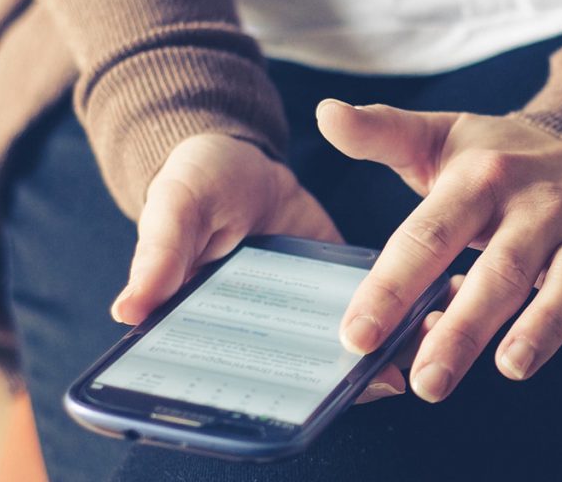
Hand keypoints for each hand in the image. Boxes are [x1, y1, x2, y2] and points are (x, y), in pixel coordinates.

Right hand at [107, 133, 402, 402]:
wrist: (243, 157)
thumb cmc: (195, 183)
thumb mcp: (175, 207)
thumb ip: (159, 254)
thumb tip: (127, 310)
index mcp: (210, 325)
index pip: (235, 375)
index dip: (266, 397)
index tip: (301, 404)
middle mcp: (261, 332)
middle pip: (298, 375)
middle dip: (337, 383)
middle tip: (378, 379)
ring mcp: (304, 312)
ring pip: (340, 351)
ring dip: (377, 356)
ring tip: (414, 355)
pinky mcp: (340, 286)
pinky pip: (373, 311)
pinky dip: (401, 318)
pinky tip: (434, 314)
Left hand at [318, 100, 561, 402]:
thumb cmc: (501, 156)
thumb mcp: (440, 137)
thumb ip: (381, 132)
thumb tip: (325, 112)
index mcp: (481, 179)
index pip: (429, 235)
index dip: (391, 287)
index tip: (357, 336)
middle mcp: (536, 207)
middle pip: (499, 270)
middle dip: (463, 329)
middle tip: (427, 381)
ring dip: (542, 329)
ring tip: (510, 368)